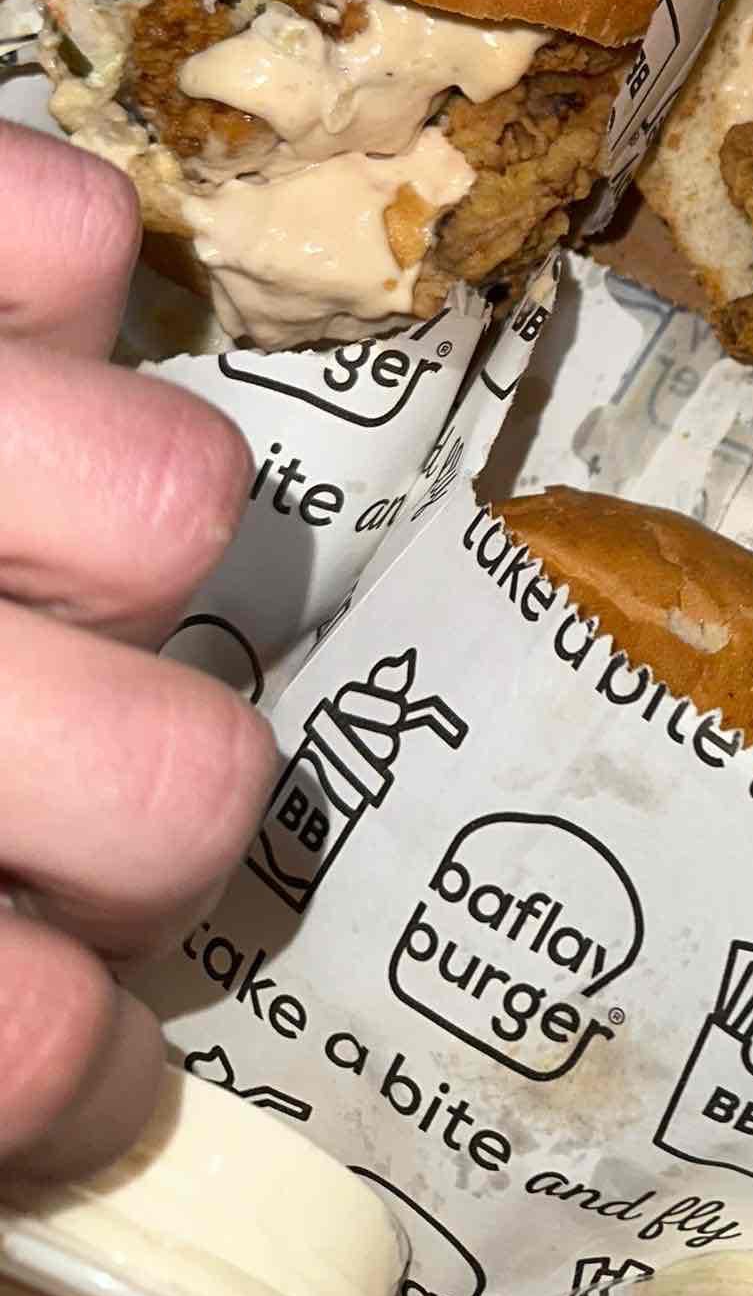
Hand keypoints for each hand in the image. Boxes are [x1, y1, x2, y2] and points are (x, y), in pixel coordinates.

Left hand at [0, 126, 272, 1178]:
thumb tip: (70, 1061)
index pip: (42, 1040)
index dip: (68, 1067)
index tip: (65, 1050)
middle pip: (192, 785)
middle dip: (140, 808)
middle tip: (45, 775)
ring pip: (188, 495)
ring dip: (111, 537)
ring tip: (14, 530)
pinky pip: (79, 228)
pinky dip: (50, 282)